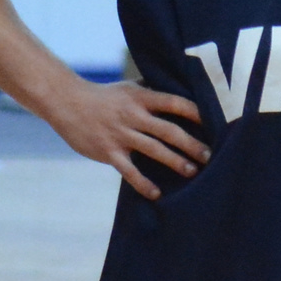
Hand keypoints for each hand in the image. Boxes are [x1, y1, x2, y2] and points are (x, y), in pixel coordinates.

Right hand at [44, 79, 208, 199]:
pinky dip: (143, 183)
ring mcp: (121, 134)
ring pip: (154, 150)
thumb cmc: (104, 95)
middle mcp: (133, 115)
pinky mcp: (108, 152)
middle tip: (209, 155)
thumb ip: (152, 91)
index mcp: (141, 97)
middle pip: (169, 130)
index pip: (175, 103)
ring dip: (175, 162)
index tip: (214, 122)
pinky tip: (157, 193)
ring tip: (192, 172)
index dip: (195, 112)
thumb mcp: (129, 87)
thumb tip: (180, 90)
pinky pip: (129, 171)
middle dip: (192, 144)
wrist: (67, 102)